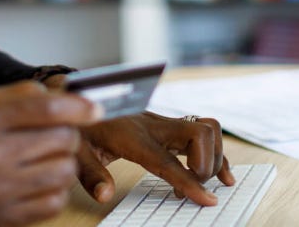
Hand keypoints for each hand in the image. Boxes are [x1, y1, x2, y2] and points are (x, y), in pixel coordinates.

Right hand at [0, 80, 101, 226]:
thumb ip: (21, 95)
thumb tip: (69, 97)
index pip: (48, 108)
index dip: (80, 107)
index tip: (94, 108)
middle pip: (63, 138)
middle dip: (67, 133)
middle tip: (54, 134)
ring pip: (65, 170)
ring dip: (62, 162)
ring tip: (43, 158)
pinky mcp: (6, 219)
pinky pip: (56, 201)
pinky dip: (54, 189)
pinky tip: (36, 181)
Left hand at [75, 112, 234, 205]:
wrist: (80, 99)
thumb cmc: (80, 126)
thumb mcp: (77, 151)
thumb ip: (91, 174)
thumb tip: (105, 195)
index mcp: (132, 135)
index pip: (167, 160)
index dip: (189, 180)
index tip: (207, 199)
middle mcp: (154, 125)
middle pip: (199, 133)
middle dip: (206, 164)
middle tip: (194, 186)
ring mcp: (163, 123)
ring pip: (206, 128)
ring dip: (214, 156)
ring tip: (204, 182)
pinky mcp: (166, 125)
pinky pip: (200, 133)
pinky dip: (214, 152)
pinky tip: (220, 172)